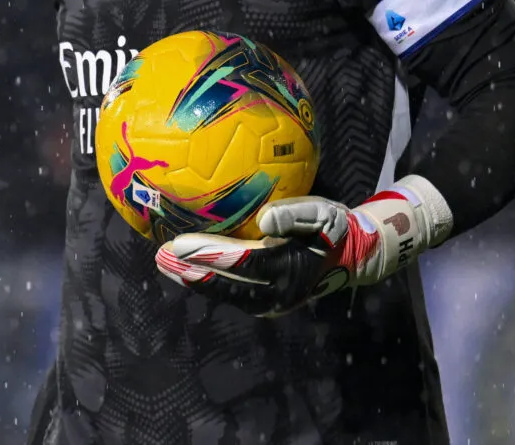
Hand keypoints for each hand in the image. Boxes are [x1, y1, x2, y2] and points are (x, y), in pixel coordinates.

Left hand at [154, 176, 452, 316]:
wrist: (352, 255)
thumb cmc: (334, 227)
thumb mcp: (324, 213)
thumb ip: (296, 214)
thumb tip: (265, 218)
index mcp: (288, 268)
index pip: (242, 264)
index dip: (210, 256)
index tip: (181, 245)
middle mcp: (277, 292)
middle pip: (227, 285)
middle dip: (191, 273)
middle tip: (161, 256)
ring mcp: (271, 301)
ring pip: (226, 293)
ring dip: (193, 280)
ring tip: (165, 263)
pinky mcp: (266, 300)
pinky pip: (231, 291)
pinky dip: (208, 281)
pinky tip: (187, 268)